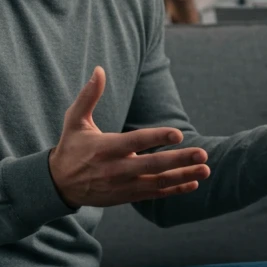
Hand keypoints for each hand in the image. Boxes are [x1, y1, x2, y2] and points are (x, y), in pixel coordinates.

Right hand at [49, 66, 209, 207]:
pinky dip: (175, 190)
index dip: (157, 138)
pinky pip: (155, 194)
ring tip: (206, 170)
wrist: (60, 185)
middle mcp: (116, 169)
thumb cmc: (71, 147)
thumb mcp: (74, 120)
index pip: (135, 142)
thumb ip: (88, 96)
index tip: (178, 134)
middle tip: (202, 153)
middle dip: (179, 160)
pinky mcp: (127, 196)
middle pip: (152, 165)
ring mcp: (123, 185)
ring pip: (158, 182)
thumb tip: (99, 70)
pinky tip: (193, 183)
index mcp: (105, 148)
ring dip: (183, 176)